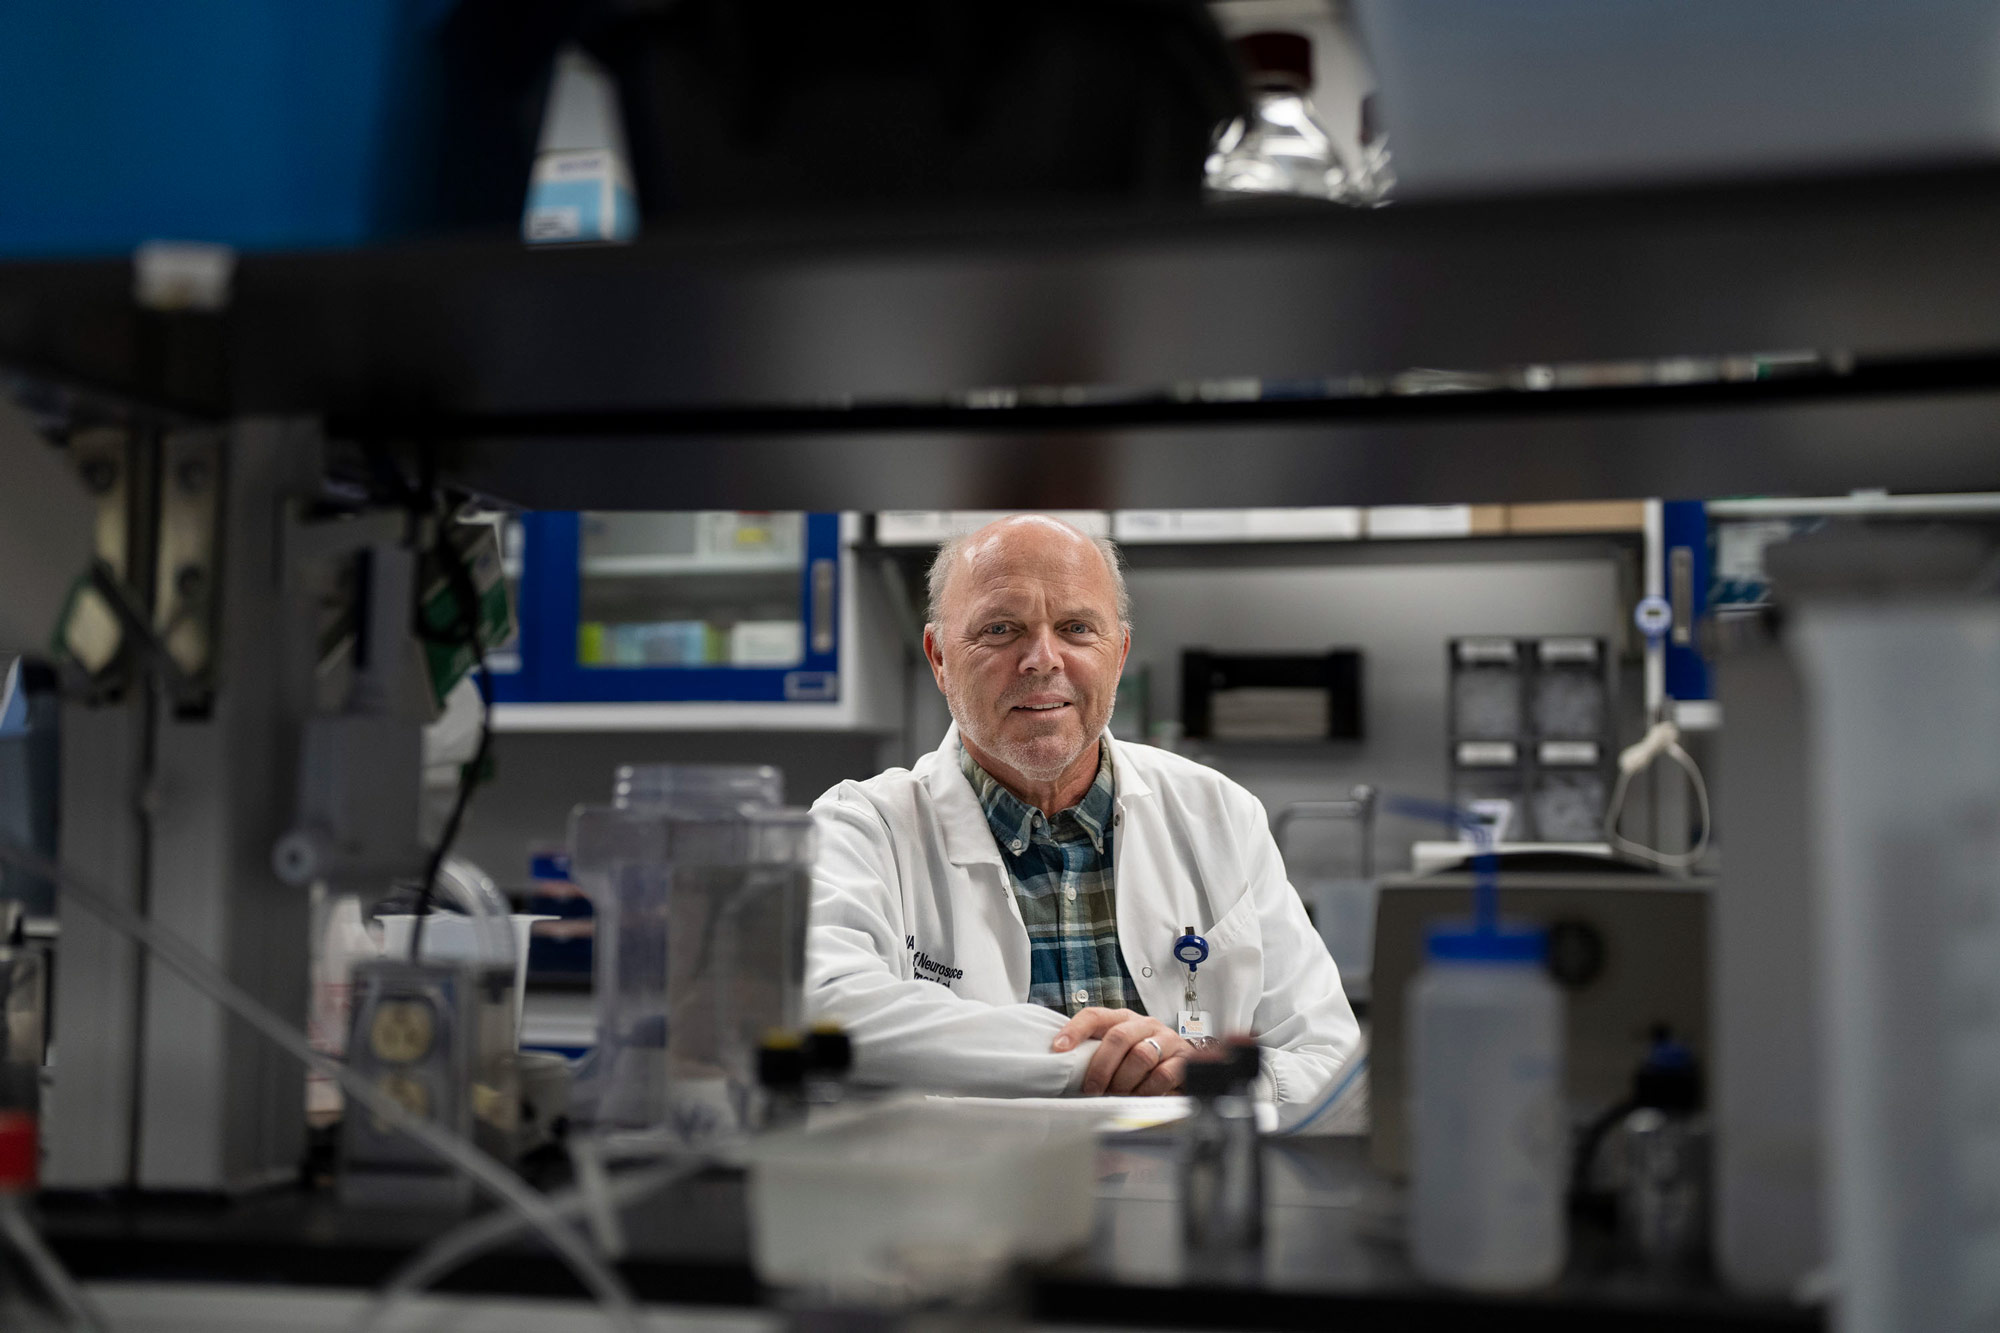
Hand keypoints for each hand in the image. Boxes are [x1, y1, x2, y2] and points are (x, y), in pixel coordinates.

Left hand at [1052, 1007, 1189, 1095]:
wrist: (1184, 1064)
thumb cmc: (1144, 1060)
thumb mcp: (1119, 1053)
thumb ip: (1096, 1055)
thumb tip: (1065, 1069)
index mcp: (1123, 1019)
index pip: (1095, 1016)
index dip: (1075, 1030)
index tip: (1058, 1049)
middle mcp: (1145, 1024)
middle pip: (1119, 1036)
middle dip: (1102, 1067)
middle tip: (1092, 1089)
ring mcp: (1166, 1039)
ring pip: (1141, 1055)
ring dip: (1125, 1081)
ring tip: (1117, 1096)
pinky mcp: (1184, 1059)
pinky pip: (1163, 1074)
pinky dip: (1147, 1090)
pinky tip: (1140, 1097)